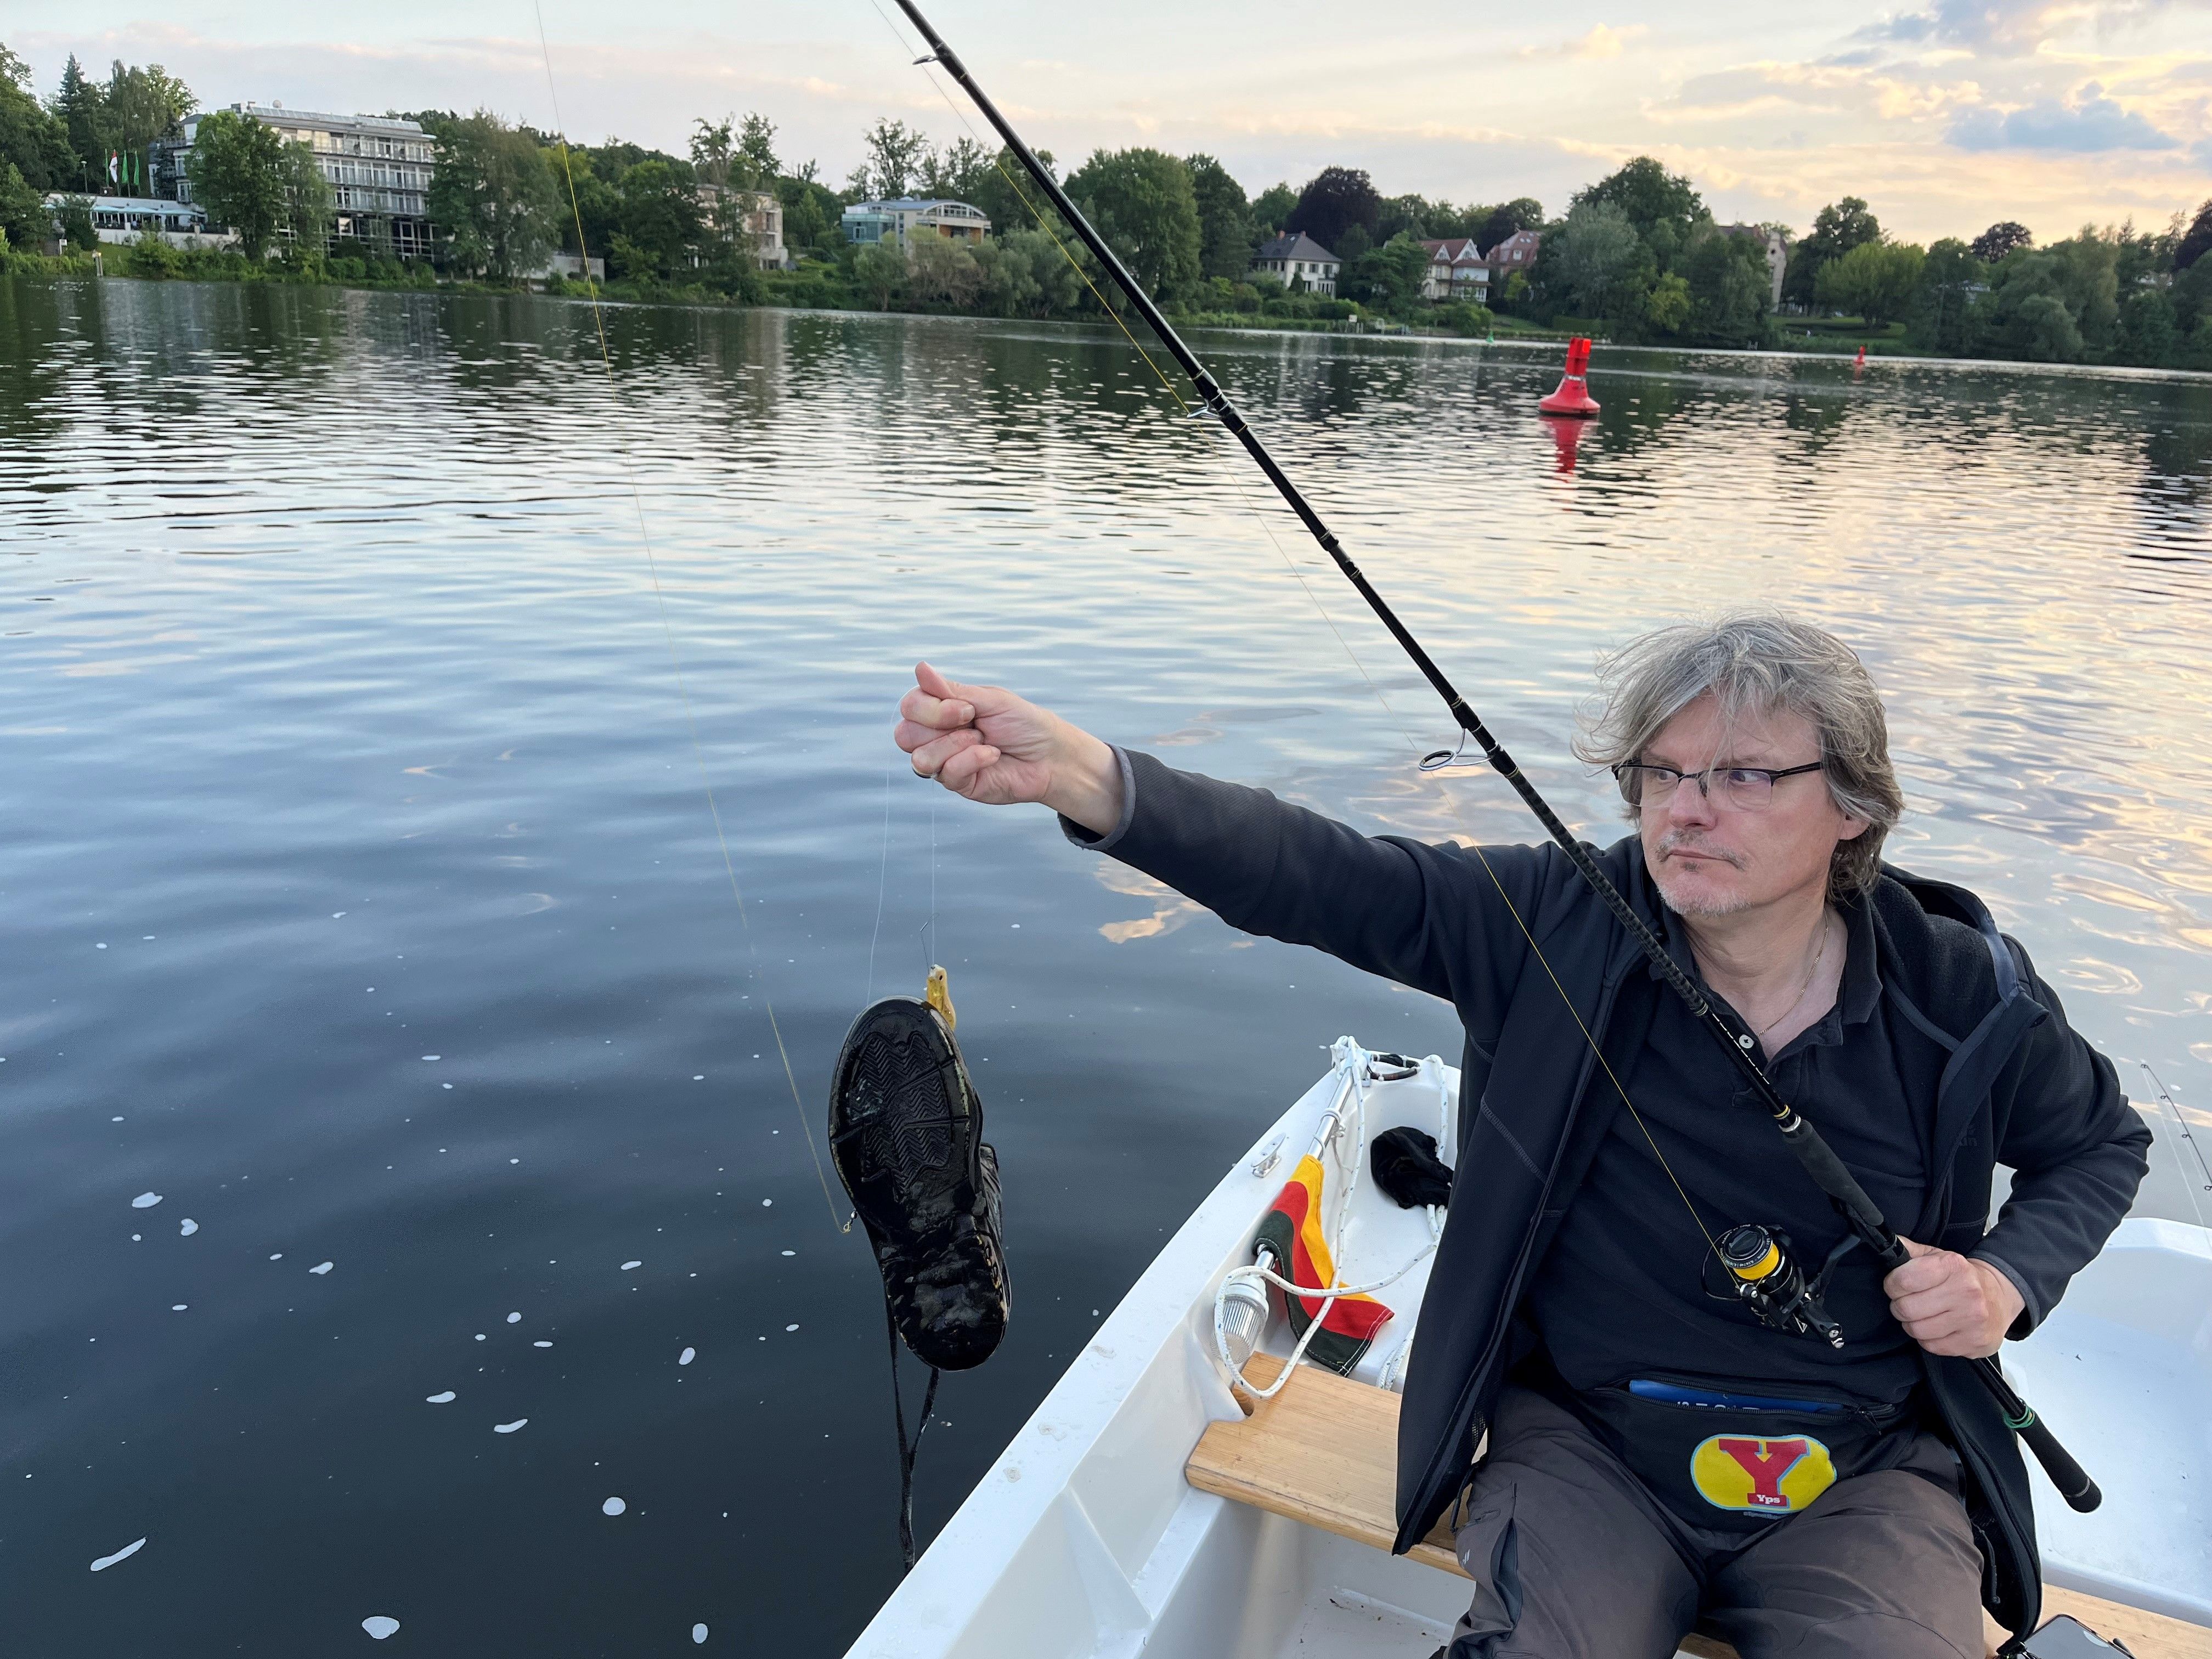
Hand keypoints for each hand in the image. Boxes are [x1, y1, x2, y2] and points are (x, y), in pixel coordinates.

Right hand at [894, 662, 1121, 831]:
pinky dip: (972, 760)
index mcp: (942, 711)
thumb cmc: (1023, 724)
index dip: (931, 707)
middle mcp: (938, 737)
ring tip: (983, 741)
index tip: (967, 707)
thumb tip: (920, 668)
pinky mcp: (959, 784)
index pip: (909, 707)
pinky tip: (992, 756)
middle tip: (973, 722)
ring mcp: (946, 762)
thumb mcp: (988, 700)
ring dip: (955, 746)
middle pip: (905, 734)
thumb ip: (951, 690)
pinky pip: (946, 774)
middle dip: (940, 724)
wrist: (1051, 756)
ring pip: (919, 759)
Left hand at [1883, 1238, 2022, 1357]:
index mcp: (1953, 1266)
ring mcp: (1973, 1320)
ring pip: (1917, 1330)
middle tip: (1909, 1302)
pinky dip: (1929, 1339)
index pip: (1903, 1280)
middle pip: (1906, 1308)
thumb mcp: (1937, 1256)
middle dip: (1900, 1306)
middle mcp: (1966, 1292)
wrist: (2000, 1295)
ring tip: (1924, 1315)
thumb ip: (1909, 1251)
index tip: (1896, 1285)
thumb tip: (1885, 1245)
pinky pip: (1932, 1346)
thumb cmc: (1962, 1277)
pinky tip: (1939, 1327)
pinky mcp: (1975, 1342)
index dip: (1892, 1284)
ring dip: (1913, 1324)